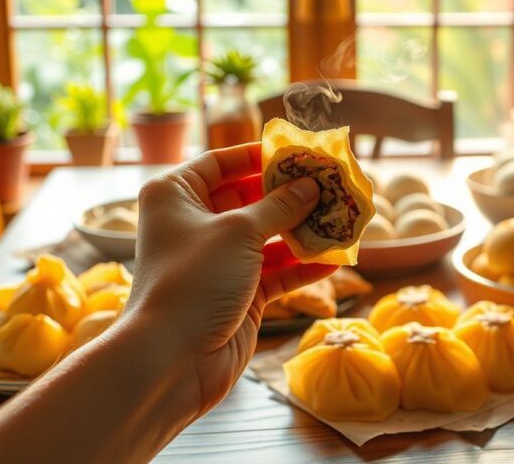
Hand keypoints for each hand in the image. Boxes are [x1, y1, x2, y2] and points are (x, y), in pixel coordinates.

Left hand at [124, 143, 337, 416]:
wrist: (172, 359)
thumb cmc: (194, 280)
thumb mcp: (240, 231)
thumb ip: (280, 206)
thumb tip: (312, 186)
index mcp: (176, 195)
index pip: (221, 162)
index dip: (258, 156)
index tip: (298, 154)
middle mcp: (194, 224)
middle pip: (250, 198)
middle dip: (290, 195)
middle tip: (330, 185)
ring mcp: (218, 261)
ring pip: (268, 237)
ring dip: (303, 231)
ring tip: (341, 220)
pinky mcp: (238, 294)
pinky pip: (276, 272)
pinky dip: (302, 267)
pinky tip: (335, 261)